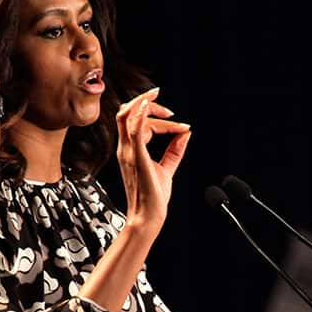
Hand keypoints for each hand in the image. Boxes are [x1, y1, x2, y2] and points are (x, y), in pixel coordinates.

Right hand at [115, 87, 191, 234]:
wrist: (149, 216)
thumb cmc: (153, 197)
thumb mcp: (167, 168)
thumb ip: (175, 150)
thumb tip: (186, 133)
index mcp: (131, 150)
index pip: (139, 122)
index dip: (159, 118)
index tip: (181, 125)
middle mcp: (126, 149)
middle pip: (126, 113)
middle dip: (145, 102)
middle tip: (166, 106)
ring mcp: (129, 153)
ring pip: (125, 117)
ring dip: (141, 102)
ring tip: (155, 95)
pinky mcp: (137, 159)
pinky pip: (134, 132)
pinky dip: (139, 116)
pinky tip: (147, 105)